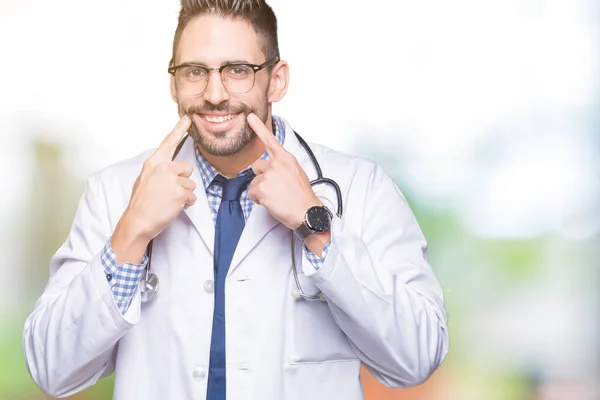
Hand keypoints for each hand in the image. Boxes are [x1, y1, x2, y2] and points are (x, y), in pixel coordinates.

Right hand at [119, 115, 196, 242]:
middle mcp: (164, 168)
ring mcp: (172, 180)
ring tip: (168, 201)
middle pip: (188, 168)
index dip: (179, 130)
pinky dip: (186, 204)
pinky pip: (192, 197)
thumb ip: (159, 171)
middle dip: (183, 180)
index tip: (188, 119)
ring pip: (191, 185)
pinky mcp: (180, 193)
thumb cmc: (141, 203)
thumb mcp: (145, 179)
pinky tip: (172, 207)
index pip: (169, 143)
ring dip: (184, 195)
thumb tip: (172, 170)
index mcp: (154, 163)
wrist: (137, 221)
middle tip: (169, 192)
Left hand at [247, 113, 320, 229]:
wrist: (307, 213)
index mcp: (286, 159)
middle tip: (276, 189)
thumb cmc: (303, 197)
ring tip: (277, 198)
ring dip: (261, 191)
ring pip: (254, 183)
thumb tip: (272, 170)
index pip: (270, 140)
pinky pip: (252, 194)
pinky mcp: (261, 188)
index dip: (258, 127)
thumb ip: (282, 167)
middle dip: (261, 177)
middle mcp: (276, 164)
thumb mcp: (296, 174)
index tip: (250, 117)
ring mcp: (268, 175)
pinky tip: (272, 202)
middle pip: (257, 167)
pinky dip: (258, 200)